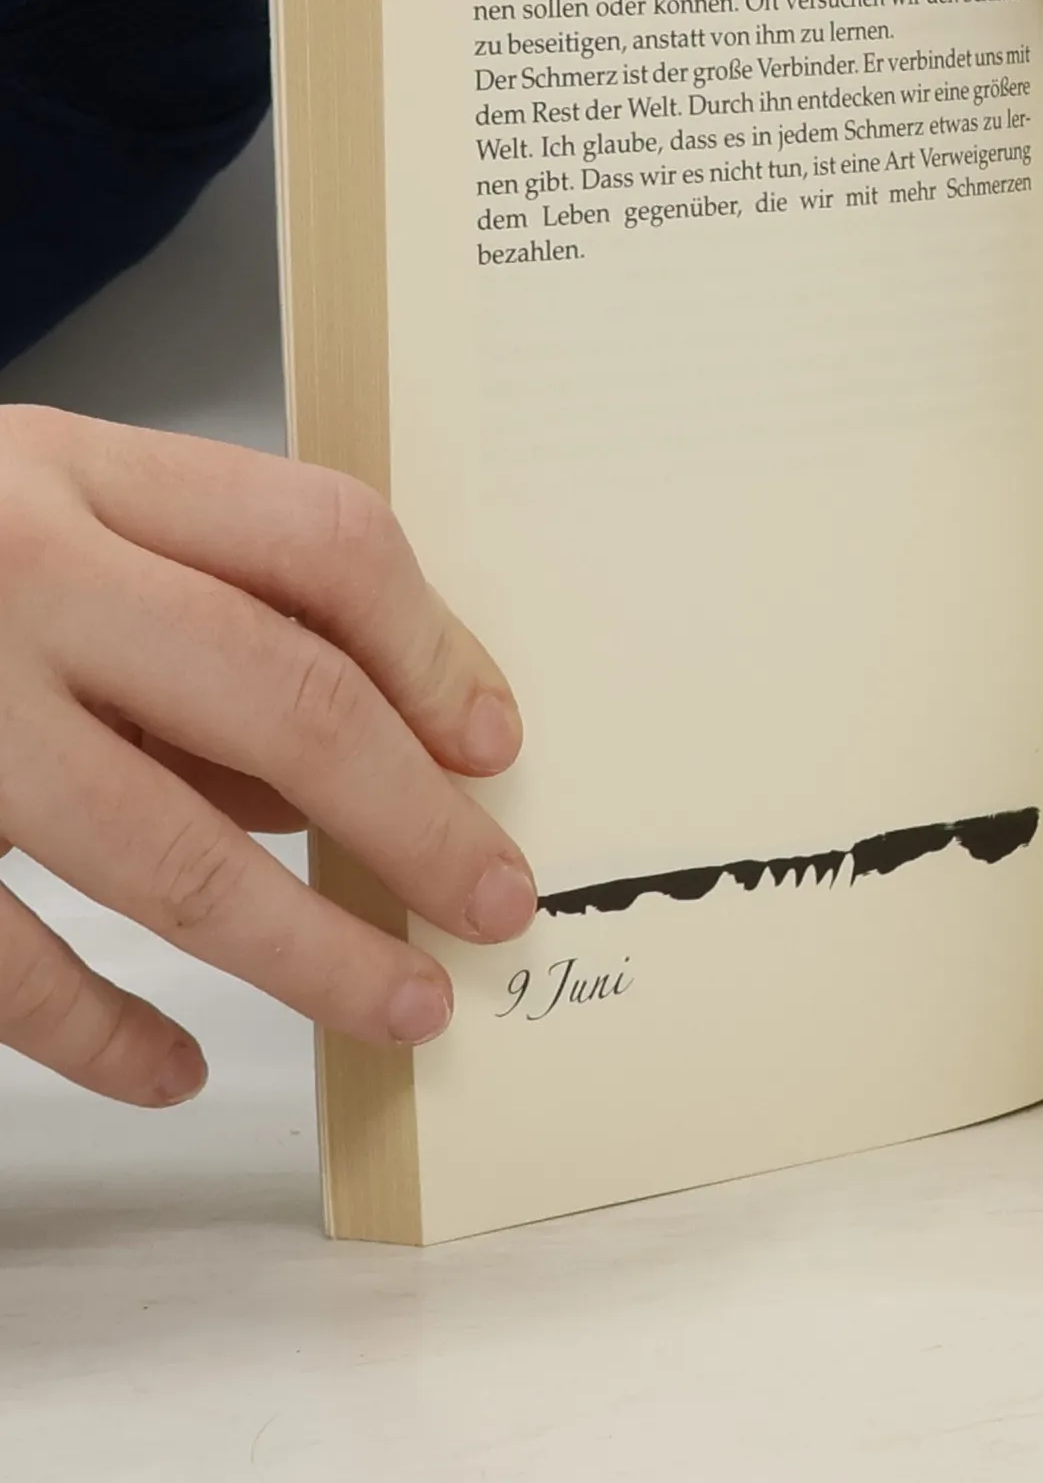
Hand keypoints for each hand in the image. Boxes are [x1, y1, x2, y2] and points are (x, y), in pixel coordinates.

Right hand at [0, 408, 535, 1107]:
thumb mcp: (52, 511)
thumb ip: (197, 615)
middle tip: (498, 901)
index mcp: (84, 473)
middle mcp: (20, 576)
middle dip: (416, 821)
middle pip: (285, 701)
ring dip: (308, 948)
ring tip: (406, 1002)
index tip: (496, 745)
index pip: (326, 541)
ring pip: (168, 850)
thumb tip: (363, 773)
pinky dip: (96, 1028)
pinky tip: (172, 1066)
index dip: (437, 650)